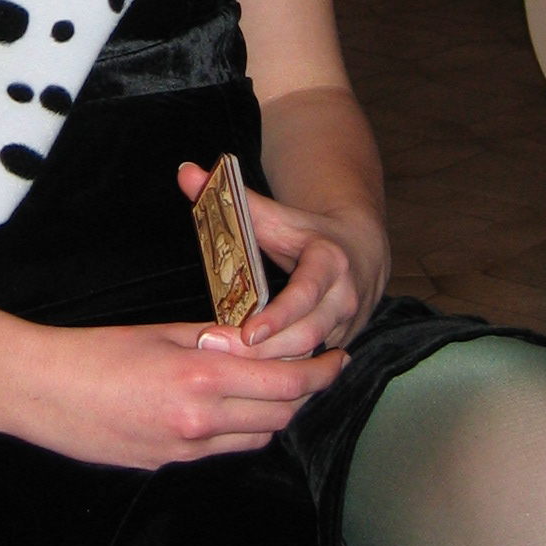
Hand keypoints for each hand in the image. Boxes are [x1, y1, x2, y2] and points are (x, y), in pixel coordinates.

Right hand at [4, 317, 344, 471]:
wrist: (40, 392)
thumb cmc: (95, 352)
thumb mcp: (161, 334)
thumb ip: (214, 341)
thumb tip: (256, 342)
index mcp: (201, 380)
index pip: (285, 384)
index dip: (320, 373)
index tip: (338, 359)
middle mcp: (199, 423)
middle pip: (280, 416)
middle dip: (303, 393)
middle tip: (311, 368)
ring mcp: (183, 451)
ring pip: (255, 438)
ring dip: (272, 413)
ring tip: (269, 384)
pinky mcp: (166, 464)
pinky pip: (219, 449)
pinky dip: (236, 428)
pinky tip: (224, 405)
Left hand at [176, 162, 388, 358]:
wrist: (360, 249)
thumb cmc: (307, 232)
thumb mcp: (275, 214)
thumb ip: (230, 196)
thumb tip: (186, 172)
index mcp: (330, 261)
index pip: (305, 294)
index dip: (278, 316)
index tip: (247, 332)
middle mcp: (345, 296)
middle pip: (306, 334)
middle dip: (263, 349)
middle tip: (217, 350)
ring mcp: (347, 324)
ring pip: (308, 355)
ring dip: (269, 365)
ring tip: (225, 363)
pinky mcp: (342, 343)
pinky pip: (311, 364)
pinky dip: (281, 370)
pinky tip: (248, 373)